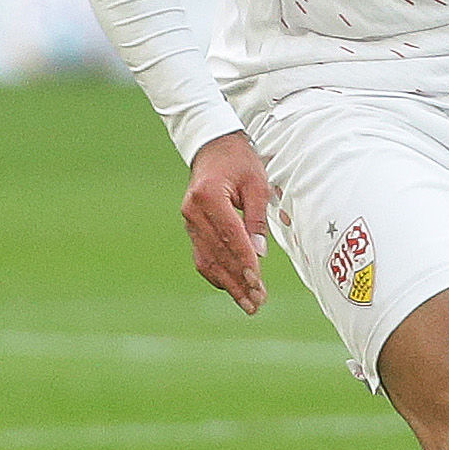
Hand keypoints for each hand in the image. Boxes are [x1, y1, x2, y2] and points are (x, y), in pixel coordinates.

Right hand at [180, 131, 275, 313]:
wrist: (213, 146)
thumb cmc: (239, 161)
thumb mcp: (256, 183)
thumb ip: (256, 218)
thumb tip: (259, 254)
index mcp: (208, 196)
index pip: (230, 236)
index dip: (245, 262)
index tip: (258, 283)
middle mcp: (193, 211)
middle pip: (218, 253)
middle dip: (238, 281)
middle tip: (257, 303)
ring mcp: (189, 221)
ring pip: (207, 260)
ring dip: (228, 284)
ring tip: (248, 303)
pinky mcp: (191, 227)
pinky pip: (202, 256)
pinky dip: (217, 274)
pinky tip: (232, 288)